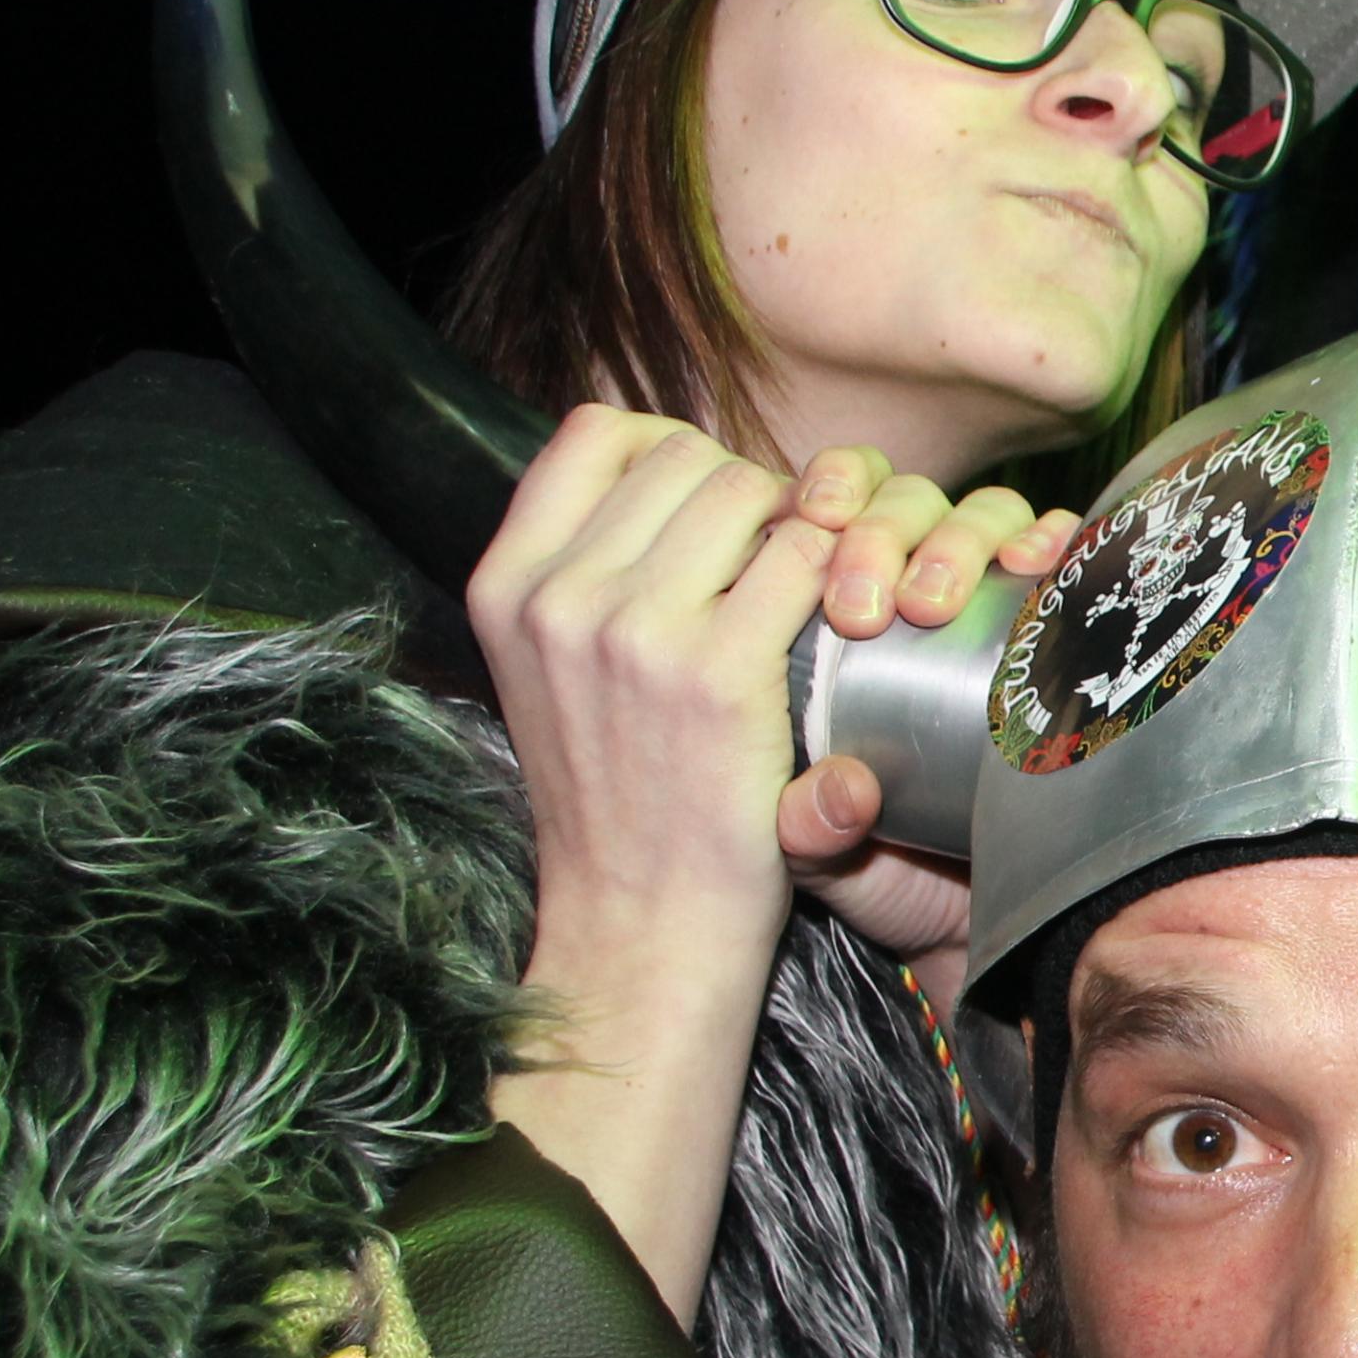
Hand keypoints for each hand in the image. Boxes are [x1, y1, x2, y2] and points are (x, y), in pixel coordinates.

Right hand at [471, 407, 851, 1319]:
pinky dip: (841, 573)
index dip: (675, 449)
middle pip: (686, 454)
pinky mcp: (719, 673)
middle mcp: (559, 594)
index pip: (597, 432)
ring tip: (817, 589)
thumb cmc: (622, 802)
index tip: (717, 509)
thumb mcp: (553, 675)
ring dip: (801, 522)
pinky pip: (805, 557)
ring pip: (750, 490)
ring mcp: (634, 628)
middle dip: (752, 490)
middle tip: (785, 560)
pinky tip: (849, 620)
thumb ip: (584, 576)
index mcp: (508, 584)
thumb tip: (651, 467)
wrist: (641, 924)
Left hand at [778, 448, 1081, 990]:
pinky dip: (1061, 539)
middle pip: (901, 500)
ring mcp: (1001, 606)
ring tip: (934, 602)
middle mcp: (919, 590)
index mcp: (839, 616)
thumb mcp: (822, 858)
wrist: (974, 925)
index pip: (831, 506)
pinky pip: (1074, 554)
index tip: (810, 527)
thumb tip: (841, 788)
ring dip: (958, 537)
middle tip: (862, 608)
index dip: (826, 495)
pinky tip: (1043, 561)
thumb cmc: (883, 876)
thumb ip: (803, 828)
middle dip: (881, 532)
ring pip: (982, 512)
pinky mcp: (1072, 630)